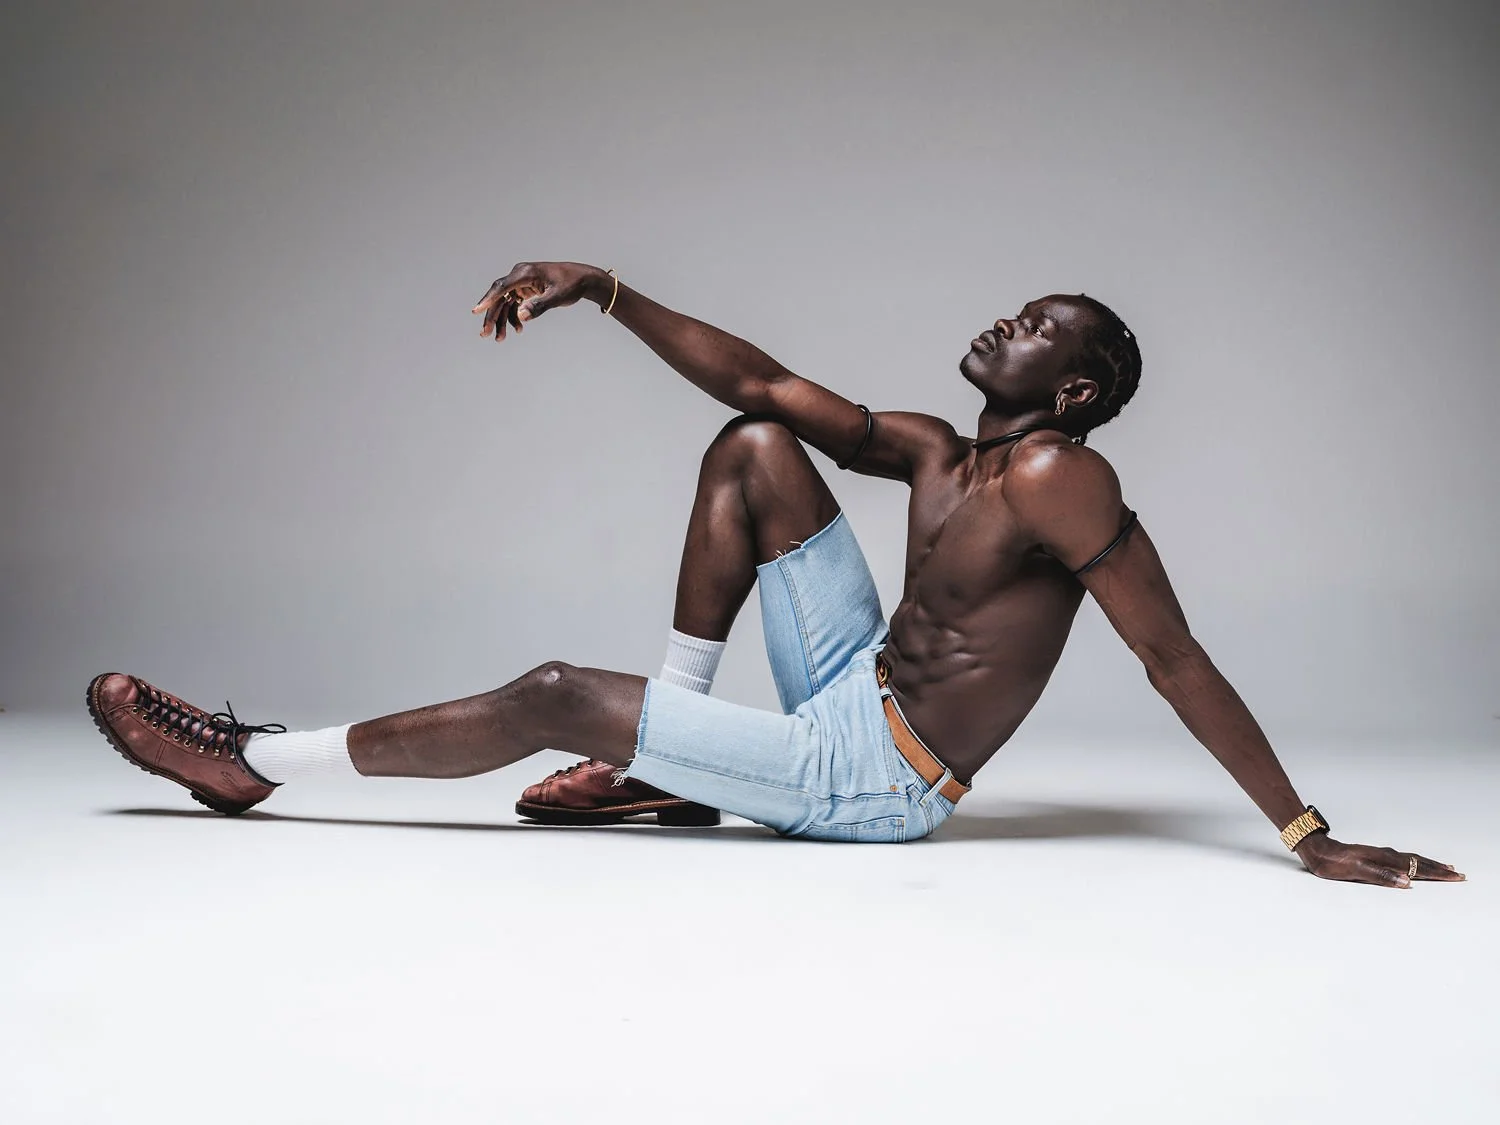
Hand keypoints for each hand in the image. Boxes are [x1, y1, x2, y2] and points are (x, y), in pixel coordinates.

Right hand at [470, 261, 607, 341]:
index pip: (502, 287)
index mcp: (525, 273)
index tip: (476, 311)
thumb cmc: (571, 285)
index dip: (488, 300)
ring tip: (500, 339)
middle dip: (492, 316)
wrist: (583, 279)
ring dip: (502, 320)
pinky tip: (517, 330)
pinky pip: (513, 304)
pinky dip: (514, 317)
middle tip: (485, 334)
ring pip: (505, 302)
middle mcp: (520, 275)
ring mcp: (521, 282)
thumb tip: (522, 316)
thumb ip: (539, 306)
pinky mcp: (525, 289)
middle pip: (499, 296)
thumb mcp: (557, 297)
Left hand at [1295, 833, 1464, 887]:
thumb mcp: (1356, 871)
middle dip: (1439, 869)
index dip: (1437, 873)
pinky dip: (1414, 862)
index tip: (1455, 876)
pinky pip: (1401, 859)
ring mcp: (1381, 854)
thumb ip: (1382, 876)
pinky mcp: (1374, 856)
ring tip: (1443, 867)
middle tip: (1458, 874)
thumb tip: (1407, 881)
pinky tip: (1413, 864)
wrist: (1317, 850)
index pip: (1417, 867)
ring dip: (1429, 864)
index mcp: (1385, 859)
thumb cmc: (1333, 863)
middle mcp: (1386, 855)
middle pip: (1418, 862)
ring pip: (1411, 859)